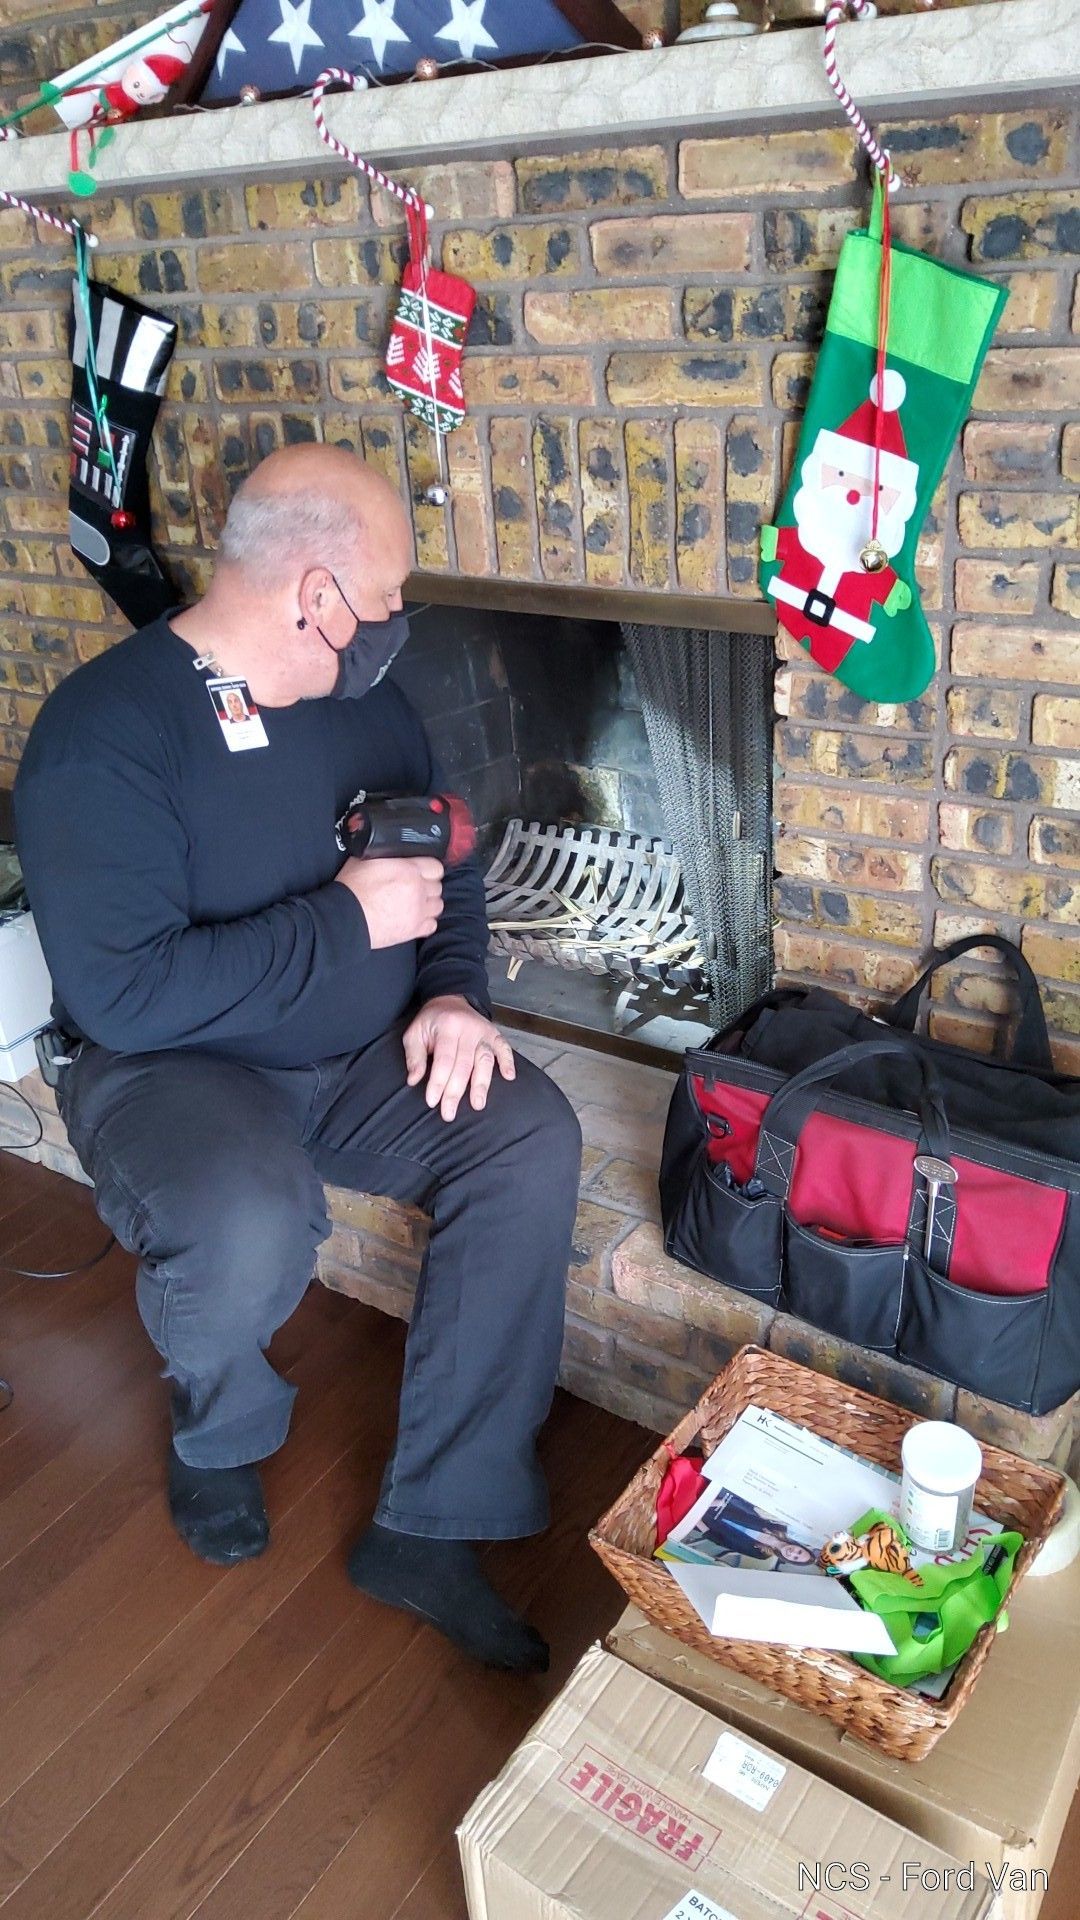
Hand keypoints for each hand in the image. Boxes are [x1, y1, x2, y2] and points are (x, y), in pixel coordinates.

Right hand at [334, 856, 443, 949]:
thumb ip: (384, 854)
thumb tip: (387, 849)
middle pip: (437, 886)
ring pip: (438, 905)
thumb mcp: (365, 859)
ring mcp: (418, 912)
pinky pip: (431, 925)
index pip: (435, 866)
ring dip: (429, 903)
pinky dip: (426, 922)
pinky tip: (415, 918)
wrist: (346, 917)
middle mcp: (418, 890)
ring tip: (417, 903)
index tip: (422, 871)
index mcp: (409, 870)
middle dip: (428, 886)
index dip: (428, 868)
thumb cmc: (352, 889)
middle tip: (415, 887)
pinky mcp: (413, 930)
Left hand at [403, 995, 515, 1121]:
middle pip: (464, 1064)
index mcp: (447, 1027)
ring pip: (485, 1060)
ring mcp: (484, 1031)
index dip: (438, 1082)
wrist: (451, 999)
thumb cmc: (431, 1021)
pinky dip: (508, 1061)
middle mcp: (469, 1029)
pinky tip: (508, 1077)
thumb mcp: (414, 1032)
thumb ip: (414, 1056)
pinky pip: (504, 1048)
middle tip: (449, 1113)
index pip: (444, 1059)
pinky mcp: (495, 1034)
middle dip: (456, 1091)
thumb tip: (414, 1080)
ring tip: (477, 1104)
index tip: (432, 1101)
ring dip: (482, 1083)